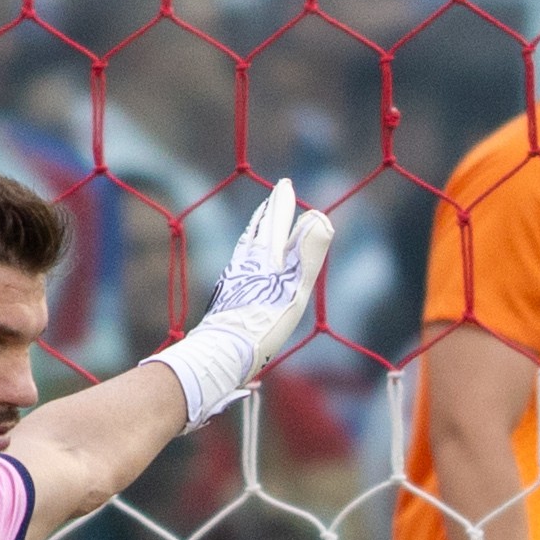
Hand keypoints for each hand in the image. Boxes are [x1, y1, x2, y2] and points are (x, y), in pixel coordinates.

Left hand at [148, 180, 338, 423]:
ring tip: (261, 227)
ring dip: (257, 232)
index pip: (276, 222)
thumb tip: (318, 216)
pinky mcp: (229, 297)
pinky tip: (248, 265)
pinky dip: (250, 253)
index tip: (286, 185)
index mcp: (264, 257)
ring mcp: (235, 279)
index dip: (283, 203)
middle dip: (269, 214)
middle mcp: (246, 263)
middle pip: (258, 231)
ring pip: (247, 247)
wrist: (221, 354)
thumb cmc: (261, 324)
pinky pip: (242, 264)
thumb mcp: (293, 289)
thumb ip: (307, 253)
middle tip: (274, 198)